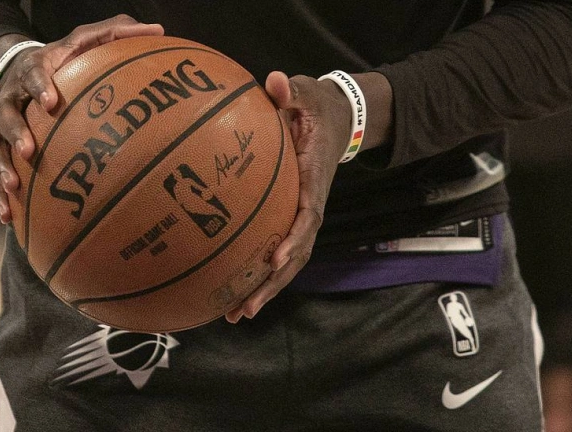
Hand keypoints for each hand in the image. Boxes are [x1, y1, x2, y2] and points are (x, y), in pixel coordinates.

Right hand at [0, 15, 163, 222]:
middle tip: (29, 151)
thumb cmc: (67, 60)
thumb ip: (119, 32)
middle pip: (4, 111)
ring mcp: (1, 123)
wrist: (20, 69)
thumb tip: (157, 30)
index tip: (51, 102)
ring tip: (13, 187)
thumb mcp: (89, 40)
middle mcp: (13, 96)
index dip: (40, 85)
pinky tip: (8, 216)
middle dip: (14, 131)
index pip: (34, 72)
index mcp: (37, 70)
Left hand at [224, 72, 351, 322]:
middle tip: (245, 308)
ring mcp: (303, 214)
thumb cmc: (315, 108)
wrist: (336, 119)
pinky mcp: (292, 216)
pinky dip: (261, 273)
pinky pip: (278, 249)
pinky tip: (234, 291)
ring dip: (266, 288)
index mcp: (314, 179)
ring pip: (289, 261)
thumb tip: (274, 81)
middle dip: (274, 283)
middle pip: (297, 253)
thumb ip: (291, 90)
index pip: (308, 214)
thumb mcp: (307, 93)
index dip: (293, 238)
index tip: (274, 259)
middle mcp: (312, 204)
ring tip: (236, 314)